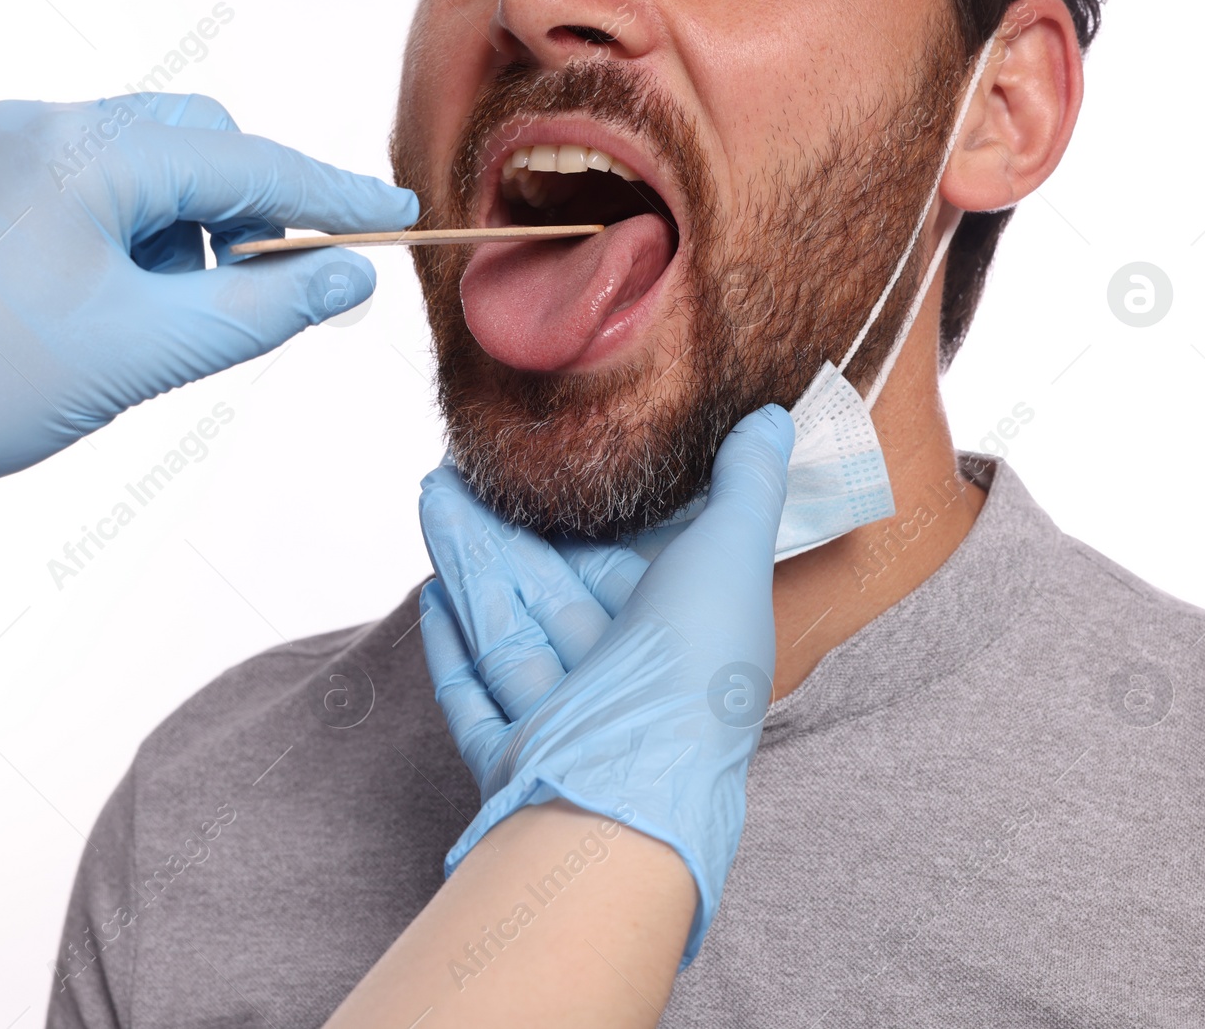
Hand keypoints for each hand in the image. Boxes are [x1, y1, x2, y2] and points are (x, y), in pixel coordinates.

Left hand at [0, 93, 417, 546]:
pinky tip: (131, 302)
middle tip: (285, 287)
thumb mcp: (150, 351)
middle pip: (199, 142)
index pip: (245, 162)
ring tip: (179, 315)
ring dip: (194, 227)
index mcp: (83, 153)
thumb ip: (268, 307)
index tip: (393, 211)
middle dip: (254, 210)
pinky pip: (98, 185)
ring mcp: (6, 148)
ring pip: (150, 163)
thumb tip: (349, 276)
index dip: (330, 192)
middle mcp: (41, 126)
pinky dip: (141, 233)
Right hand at [417, 405, 793, 967]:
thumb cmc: (692, 668)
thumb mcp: (733, 550)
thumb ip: (748, 483)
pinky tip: (433, 596)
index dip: (580, 513)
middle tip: (455, 473)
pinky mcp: (513, 753)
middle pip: (546, 588)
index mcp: (674, 631)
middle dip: (499, 530)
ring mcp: (563, 719)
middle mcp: (622, 677)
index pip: (618, 561)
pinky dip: (452, 647)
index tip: (542, 466)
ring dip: (466, 564)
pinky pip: (475, 694)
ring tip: (430, 498)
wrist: (628, 786)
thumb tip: (775, 418)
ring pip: (504, 627)